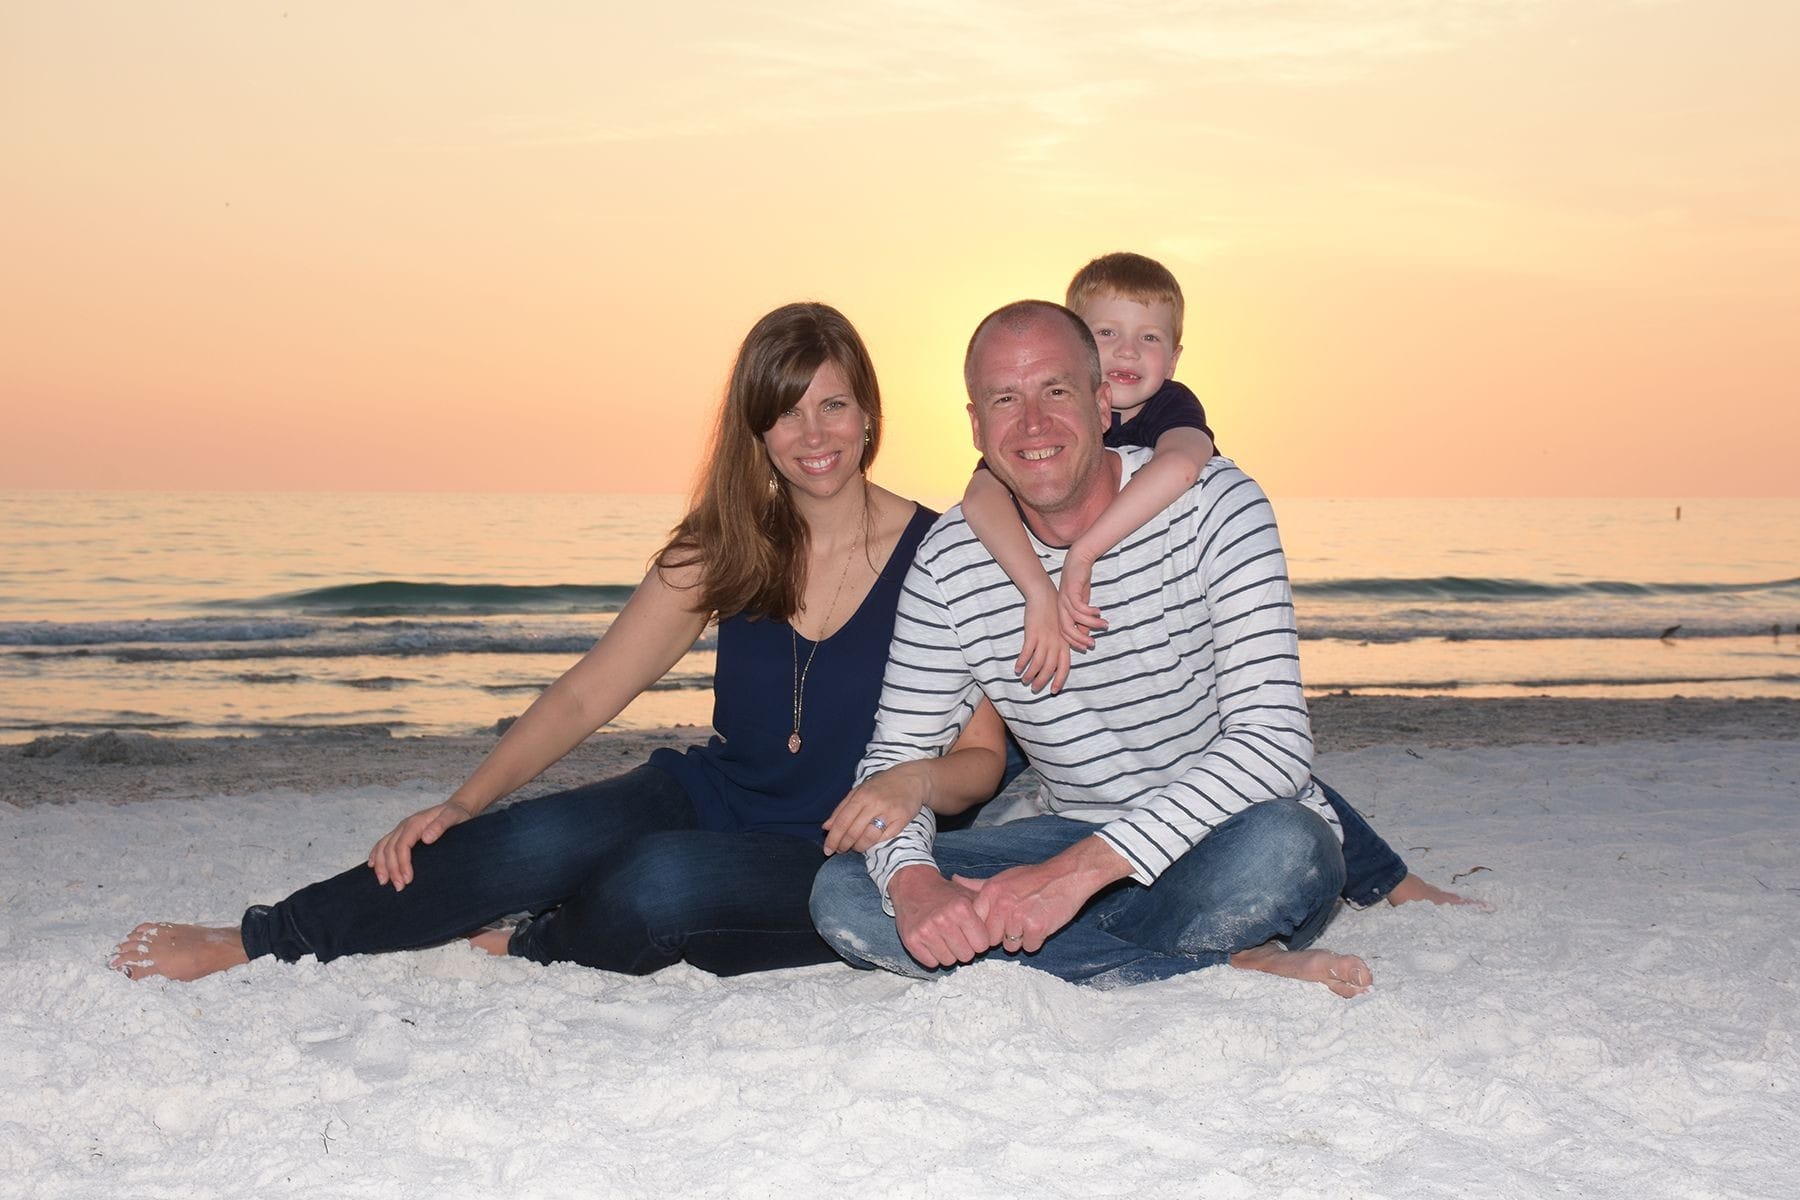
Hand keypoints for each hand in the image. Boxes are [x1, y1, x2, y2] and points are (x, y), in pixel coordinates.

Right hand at [367, 801, 472, 890]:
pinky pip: (383, 843)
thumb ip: (441, 825)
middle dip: (392, 869)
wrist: (456, 806)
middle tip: (399, 887)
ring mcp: (401, 829)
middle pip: (390, 848)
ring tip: (383, 882)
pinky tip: (373, 865)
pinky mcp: (401, 833)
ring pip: (383, 847)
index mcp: (415, 823)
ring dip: (381, 865)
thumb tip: (426, 838)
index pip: (402, 845)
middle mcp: (405, 825)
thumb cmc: (455, 814)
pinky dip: (376, 854)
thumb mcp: (453, 817)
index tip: (408, 879)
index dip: (402, 863)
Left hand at [822, 766, 926, 855]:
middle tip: (840, 850)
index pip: (842, 822)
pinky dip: (875, 843)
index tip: (827, 850)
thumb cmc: (882, 785)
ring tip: (855, 847)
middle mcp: (875, 804)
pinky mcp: (902, 820)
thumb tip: (826, 827)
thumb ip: (842, 808)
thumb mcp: (859, 791)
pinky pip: (884, 838)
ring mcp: (889, 812)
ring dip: (858, 847)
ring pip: (868, 838)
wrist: (912, 779)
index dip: (833, 839)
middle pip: (853, 832)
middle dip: (844, 845)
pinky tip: (871, 842)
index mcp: (861, 795)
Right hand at [889, 865, 993, 968]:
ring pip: (948, 961)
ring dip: (948, 953)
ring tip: (943, 937)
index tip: (971, 933)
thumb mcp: (968, 895)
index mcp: (961, 908)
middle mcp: (943, 919)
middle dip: (964, 948)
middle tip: (956, 936)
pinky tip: (931, 941)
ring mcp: (926, 930)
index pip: (982, 945)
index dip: (978, 940)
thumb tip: (1004, 927)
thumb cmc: (945, 893)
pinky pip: (930, 963)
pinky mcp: (911, 940)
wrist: (913, 885)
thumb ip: (987, 910)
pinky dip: (932, 956)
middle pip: (966, 956)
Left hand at [953, 854, 1106, 953]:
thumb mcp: (1002, 877)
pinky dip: (1036, 940)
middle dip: (1004, 935)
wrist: (1066, 876)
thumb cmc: (1034, 878)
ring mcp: (1018, 917)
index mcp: (990, 893)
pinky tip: (1042, 923)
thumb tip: (954, 879)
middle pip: (991, 939)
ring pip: (1010, 946)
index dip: (986, 929)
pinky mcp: (1036, 928)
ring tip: (1031, 919)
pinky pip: (1029, 947)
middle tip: (1019, 919)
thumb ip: (977, 885)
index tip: (996, 924)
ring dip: (1021, 939)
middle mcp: (1001, 905)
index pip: (976, 925)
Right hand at [1015, 588, 1071, 692]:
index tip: (1053, 691)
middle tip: (1034, 688)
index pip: (1064, 667)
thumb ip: (1061, 646)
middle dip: (1041, 681)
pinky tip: (1017, 669)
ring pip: (1037, 663)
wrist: (1045, 597)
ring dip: (1030, 674)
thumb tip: (1057, 662)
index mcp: (1064, 644)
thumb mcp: (1061, 631)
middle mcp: (1056, 643)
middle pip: (1049, 668)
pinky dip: (1021, 663)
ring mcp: (1044, 639)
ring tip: (1024, 680)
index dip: (1059, 681)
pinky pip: (1026, 653)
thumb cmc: (1053, 614)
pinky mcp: (1033, 634)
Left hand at [1056, 555, 1105, 651]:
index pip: (1064, 632)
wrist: (1078, 560)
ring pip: (1076, 618)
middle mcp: (1060, 607)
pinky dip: (1090, 611)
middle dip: (1079, 639)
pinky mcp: (1071, 590)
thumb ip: (1083, 619)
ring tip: (1105, 625)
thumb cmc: (1080, 583)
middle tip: (1093, 644)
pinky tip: (1099, 611)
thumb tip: (1086, 635)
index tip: (1088, 647)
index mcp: (1061, 611)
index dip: (1074, 642)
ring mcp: (1064, 599)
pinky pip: (1079, 606)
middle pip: (1066, 629)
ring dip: (1092, 624)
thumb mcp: (1082, 603)